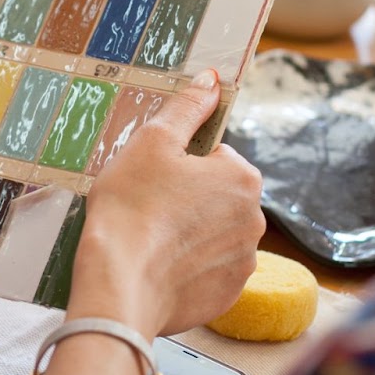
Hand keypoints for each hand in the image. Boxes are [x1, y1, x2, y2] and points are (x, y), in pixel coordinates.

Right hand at [69, 70, 264, 338]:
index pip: (214, 157)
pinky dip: (189, 269)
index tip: (155, 179)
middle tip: (150, 209)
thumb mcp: (152, 142)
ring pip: (214, 235)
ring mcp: (244, 261)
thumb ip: (187, 108)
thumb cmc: (131, 206)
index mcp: (243, 177)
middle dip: (190, 200)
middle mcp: (255, 219)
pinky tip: (160, 267)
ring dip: (190, 234)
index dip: (180, 164)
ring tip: (152, 241)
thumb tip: (211, 80)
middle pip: (217, 197)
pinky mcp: (228, 294)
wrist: (120, 283)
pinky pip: (209, 271)